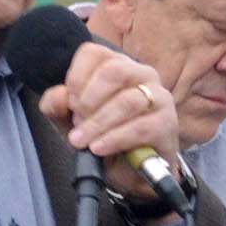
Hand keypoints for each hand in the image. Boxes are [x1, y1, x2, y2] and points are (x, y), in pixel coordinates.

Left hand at [38, 41, 182, 207]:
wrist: (132, 173)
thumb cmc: (104, 138)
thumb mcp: (71, 123)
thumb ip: (57, 107)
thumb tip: (59, 95)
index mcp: (117, 65)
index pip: (93, 53)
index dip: (76, 77)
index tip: (70, 103)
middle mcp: (141, 74)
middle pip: (114, 70)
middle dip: (89, 99)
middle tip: (77, 122)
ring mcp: (158, 97)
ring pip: (127, 101)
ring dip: (98, 123)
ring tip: (81, 141)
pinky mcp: (167, 123)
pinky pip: (140, 127)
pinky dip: (115, 138)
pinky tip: (99, 148)